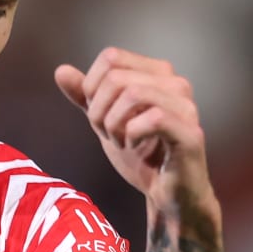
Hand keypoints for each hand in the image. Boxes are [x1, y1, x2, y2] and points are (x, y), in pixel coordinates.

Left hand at [55, 47, 215, 216]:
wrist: (165, 194)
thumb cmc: (141, 156)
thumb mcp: (105, 121)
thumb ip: (85, 96)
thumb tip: (61, 71)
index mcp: (157, 73)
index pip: (111, 57)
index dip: (92, 87)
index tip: (99, 116)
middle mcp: (176, 83)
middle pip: (116, 77)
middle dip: (100, 111)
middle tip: (109, 135)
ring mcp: (186, 106)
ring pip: (133, 93)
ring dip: (114, 124)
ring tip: (121, 142)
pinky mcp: (191, 132)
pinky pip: (152, 119)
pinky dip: (132, 135)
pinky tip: (134, 147)